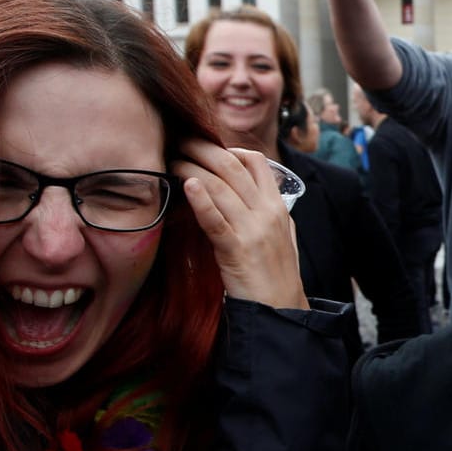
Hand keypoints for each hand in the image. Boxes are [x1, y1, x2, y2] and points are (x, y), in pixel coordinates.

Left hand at [174, 142, 306, 309]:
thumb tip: (254, 195)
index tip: (205, 148)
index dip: (228, 148)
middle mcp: (267, 212)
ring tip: (170, 159)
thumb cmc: (276, 276)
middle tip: (178, 140)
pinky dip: (201, 200)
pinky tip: (187, 185)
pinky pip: (216, 220)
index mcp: (277, 206)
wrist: (280, 310)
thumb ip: (269, 213)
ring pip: (220, 187)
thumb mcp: (282, 236)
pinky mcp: (236, 250)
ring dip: (191, 167)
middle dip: (202, 148)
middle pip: (232, 166)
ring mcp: (252, 230)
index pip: (256, 162)